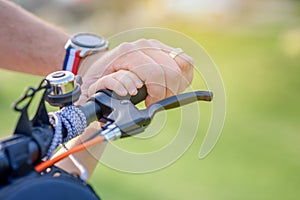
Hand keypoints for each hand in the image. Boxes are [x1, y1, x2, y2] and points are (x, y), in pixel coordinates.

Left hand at [78, 39, 193, 105]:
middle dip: (168, 92)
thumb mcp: (90, 91)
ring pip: (181, 65)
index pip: (155, 73)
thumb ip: (95, 99)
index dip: (157, 94)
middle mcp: (142, 46)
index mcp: (126, 54)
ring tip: (163, 94)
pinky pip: (184, 60)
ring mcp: (153, 45)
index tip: (149, 104)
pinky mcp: (162, 48)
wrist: (99, 63)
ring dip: (177, 85)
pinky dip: (184, 76)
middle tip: (156, 101)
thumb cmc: (96, 79)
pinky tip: (173, 85)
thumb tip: (113, 107)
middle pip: (171, 71)